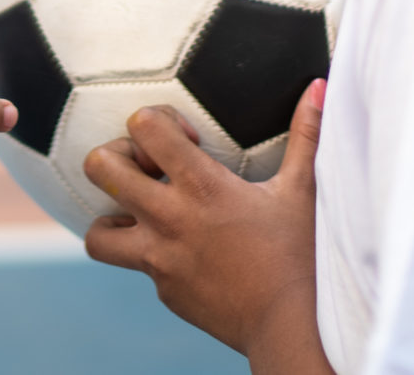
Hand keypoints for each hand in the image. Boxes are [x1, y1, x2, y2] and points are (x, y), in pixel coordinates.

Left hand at [83, 86, 331, 372]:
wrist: (292, 328)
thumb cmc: (302, 255)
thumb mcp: (303, 191)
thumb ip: (306, 135)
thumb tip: (317, 86)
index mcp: (201, 186)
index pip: (144, 126)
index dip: (156, 120)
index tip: (186, 137)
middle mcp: (170, 219)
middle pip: (100, 169)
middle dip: (117, 158)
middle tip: (150, 168)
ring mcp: (160, 260)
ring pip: (96, 234)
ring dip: (113, 216)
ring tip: (145, 212)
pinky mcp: (163, 290)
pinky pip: (137, 266)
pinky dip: (150, 254)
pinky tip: (184, 251)